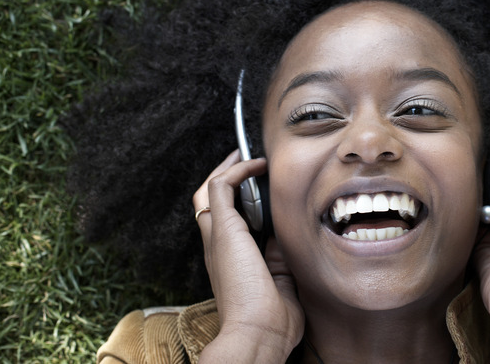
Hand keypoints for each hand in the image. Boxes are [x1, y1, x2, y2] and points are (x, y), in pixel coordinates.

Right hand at [193, 151, 303, 362]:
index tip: (260, 186)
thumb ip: (278, 255)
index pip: (224, 221)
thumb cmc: (272, 319)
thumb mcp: (280, 280)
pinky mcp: (223, 229)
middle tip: (249, 162)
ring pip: (207, 190)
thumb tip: (282, 232)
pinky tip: (256, 164)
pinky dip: (237, 169)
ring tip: (248, 155)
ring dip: (228, 169)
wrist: (258, 334)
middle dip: (227, 178)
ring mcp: (217, 237)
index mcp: (229, 260)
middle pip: (208, 202)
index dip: (238, 201)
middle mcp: (217, 247)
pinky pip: (221, 186)